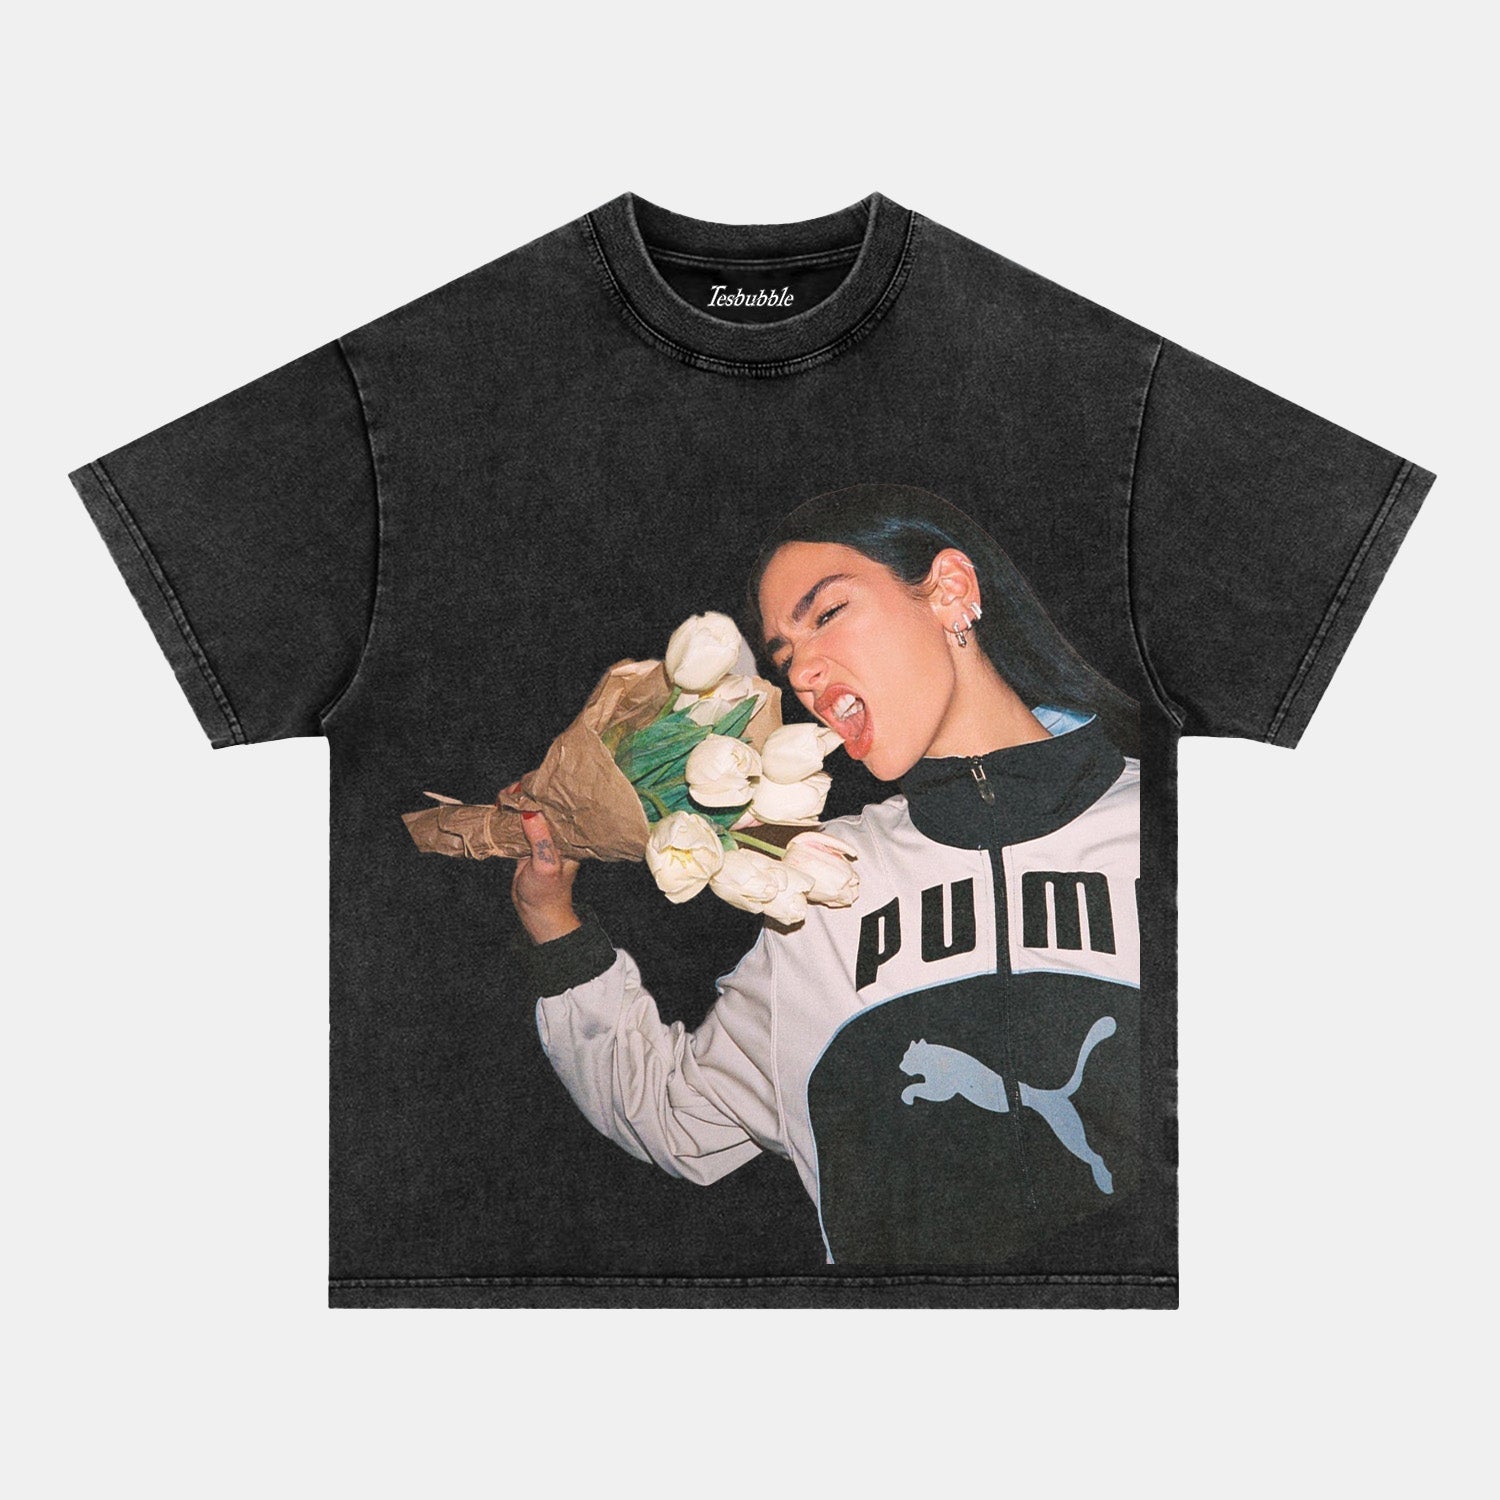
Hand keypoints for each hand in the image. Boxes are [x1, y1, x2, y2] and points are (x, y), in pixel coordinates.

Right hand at [507, 784, 582, 943]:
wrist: (536, 912)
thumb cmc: (547, 892)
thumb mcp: (546, 865)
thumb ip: (540, 840)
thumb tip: (530, 812)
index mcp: (568, 835)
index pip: (559, 804)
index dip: (545, 791)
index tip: (529, 785)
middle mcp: (556, 832)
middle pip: (542, 803)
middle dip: (527, 792)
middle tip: (511, 792)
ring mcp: (540, 836)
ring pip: (527, 810)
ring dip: (515, 802)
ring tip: (504, 797)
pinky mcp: (525, 842)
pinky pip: (516, 823)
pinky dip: (507, 815)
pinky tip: (499, 808)